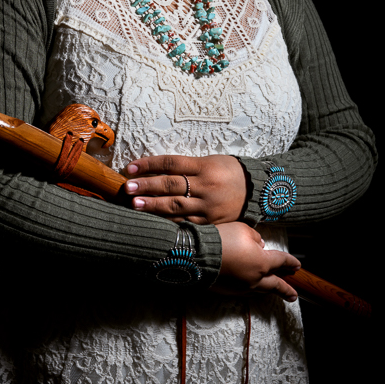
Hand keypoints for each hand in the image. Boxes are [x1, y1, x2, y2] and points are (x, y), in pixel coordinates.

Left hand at [124, 154, 246, 224]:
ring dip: (153, 205)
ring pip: (176, 206)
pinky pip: (187, 222)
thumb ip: (186, 166)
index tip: (130, 168)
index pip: (170, 163)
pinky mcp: (212, 222)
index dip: (148, 165)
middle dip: (147, 186)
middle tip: (127, 188)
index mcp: (205, 166)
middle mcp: (206, 185)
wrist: (257, 190)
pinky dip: (169, 221)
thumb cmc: (229, 172)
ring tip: (134, 204)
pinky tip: (154, 221)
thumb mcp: (210, 161)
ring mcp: (208, 205)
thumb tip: (155, 169)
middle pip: (170, 185)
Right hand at [212, 222, 300, 301]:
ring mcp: (241, 287)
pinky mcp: (229, 291)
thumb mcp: (243, 229)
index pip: (281, 261)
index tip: (297, 265)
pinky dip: (253, 291)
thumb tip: (259, 246)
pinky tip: (253, 289)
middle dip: (286, 290)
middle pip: (275, 285)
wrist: (197, 255)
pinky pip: (246, 293)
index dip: (291, 262)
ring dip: (269, 291)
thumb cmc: (222, 239)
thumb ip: (256, 238)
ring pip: (260, 292)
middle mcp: (255, 278)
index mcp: (262, 262)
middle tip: (293, 295)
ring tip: (274, 292)